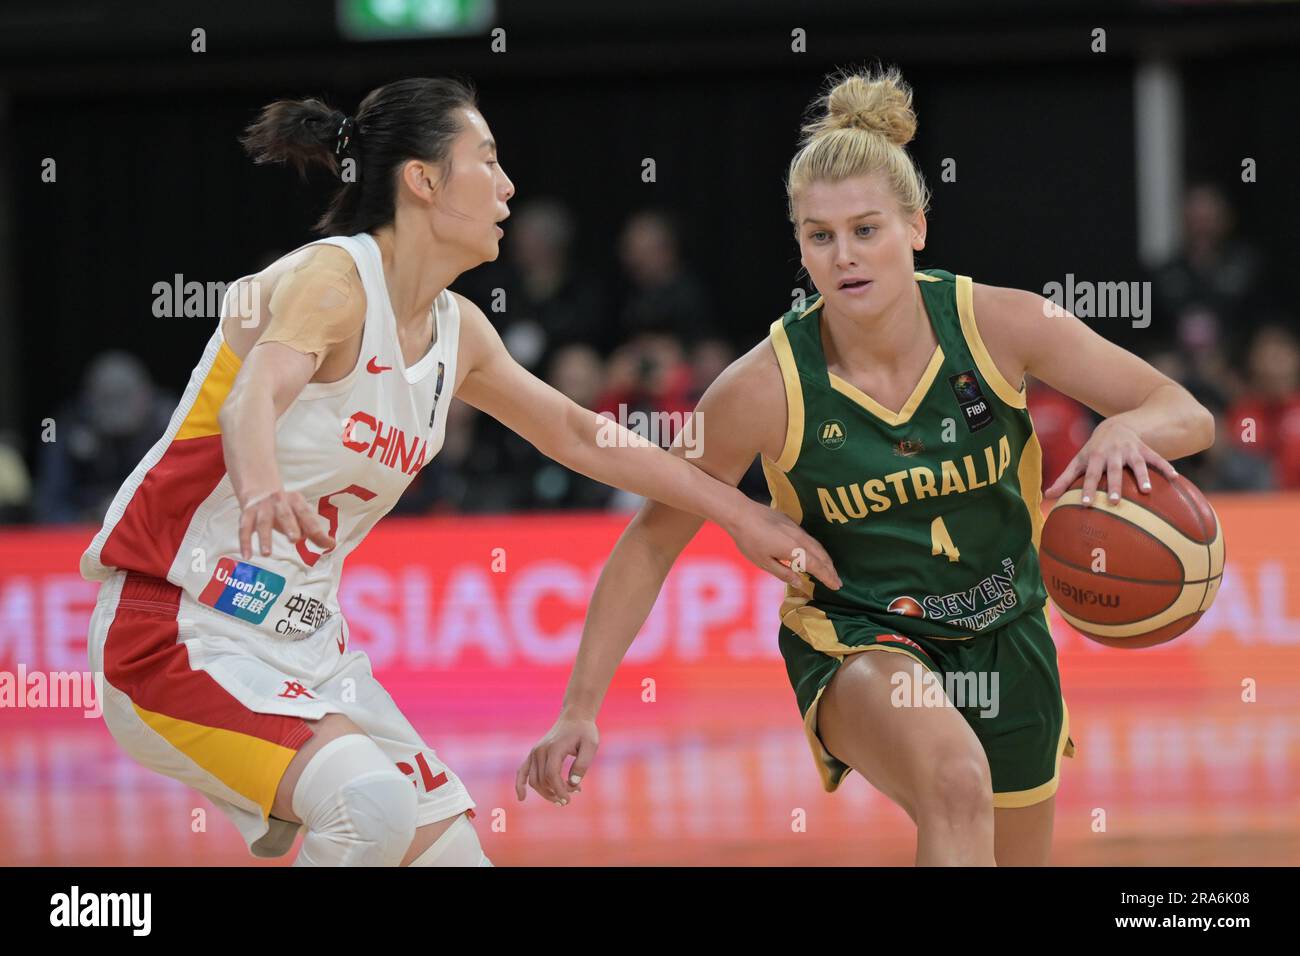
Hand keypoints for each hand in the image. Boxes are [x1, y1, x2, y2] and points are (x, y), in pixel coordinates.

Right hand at [237, 488, 335, 559]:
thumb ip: (314, 531)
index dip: (314, 528)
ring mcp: (262, 508)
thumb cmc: (286, 509)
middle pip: (284, 514)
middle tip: (294, 540)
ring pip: (262, 522)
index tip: (324, 542)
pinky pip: (244, 528)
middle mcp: (279, 502)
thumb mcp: (301, 516)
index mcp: (296, 502)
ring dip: (265, 538)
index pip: (307, 515)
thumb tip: (330, 544)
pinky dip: (244, 542)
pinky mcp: (247, 514)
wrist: (260, 491)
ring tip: (267, 554)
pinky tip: (246, 555)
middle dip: (289, 526)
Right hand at [515, 714, 598, 805]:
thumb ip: (582, 764)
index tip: (569, 800)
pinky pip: (523, 771)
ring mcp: (535, 752)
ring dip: (546, 793)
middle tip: (575, 791)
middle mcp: (540, 750)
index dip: (559, 790)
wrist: (575, 717)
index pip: (552, 776)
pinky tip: (522, 798)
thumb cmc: (584, 731)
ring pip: (534, 780)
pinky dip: (520, 784)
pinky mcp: (534, 754)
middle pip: (543, 781)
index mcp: (554, 748)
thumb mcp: (591, 745)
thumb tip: (573, 783)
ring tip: (562, 797)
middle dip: (557, 792)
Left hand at [723, 499, 841, 591]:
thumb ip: (783, 573)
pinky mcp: (791, 521)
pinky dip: (816, 548)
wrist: (741, 513)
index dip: (828, 577)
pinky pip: (809, 538)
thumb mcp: (764, 563)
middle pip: (821, 555)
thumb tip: (799, 582)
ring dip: (825, 558)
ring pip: (817, 545)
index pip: (817, 566)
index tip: (836, 586)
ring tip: (829, 569)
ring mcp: (796, 528)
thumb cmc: (749, 541)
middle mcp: (800, 538)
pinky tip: (813, 553)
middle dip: (831, 569)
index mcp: (794, 550)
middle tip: (837, 581)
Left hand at [1043, 418, 1177, 505]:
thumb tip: (1047, 496)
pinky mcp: (1146, 450)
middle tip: (1116, 502)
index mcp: (1096, 458)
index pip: (1091, 475)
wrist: (1115, 427)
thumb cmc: (1094, 451)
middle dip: (1115, 486)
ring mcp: (1131, 451)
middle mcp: (1113, 454)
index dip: (1089, 489)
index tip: (1086, 504)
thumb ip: (1065, 479)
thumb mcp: (1079, 461)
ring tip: (1147, 491)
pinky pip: (1157, 459)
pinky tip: (1176, 478)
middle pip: (1114, 471)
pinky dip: (1166, 467)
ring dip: (1143, 477)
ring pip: (1138, 464)